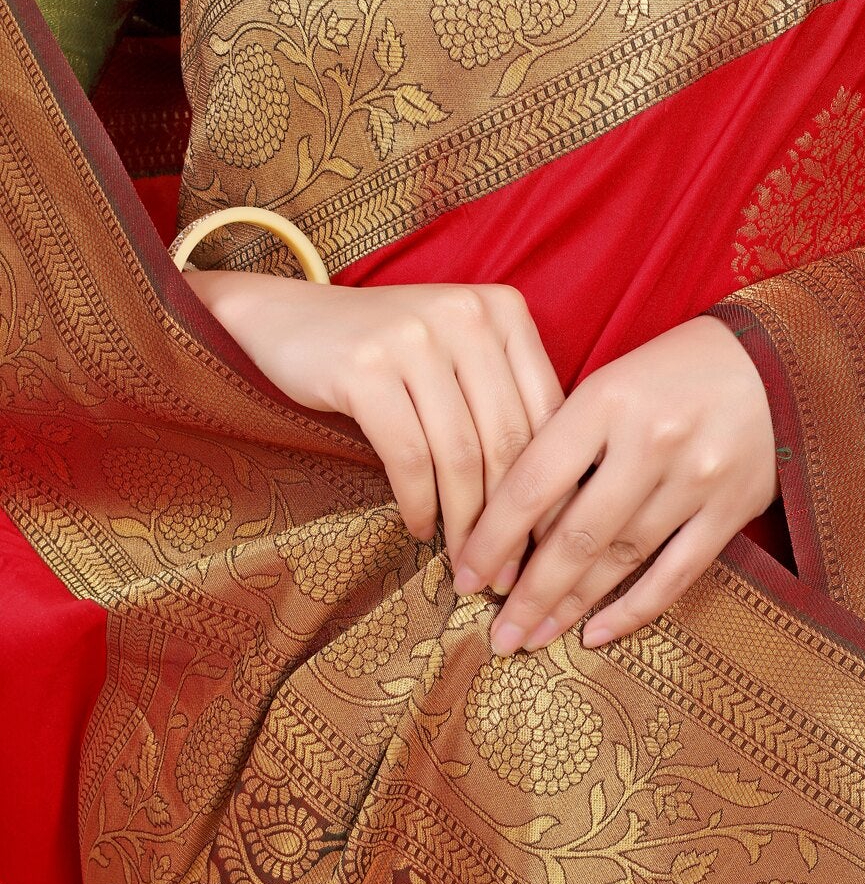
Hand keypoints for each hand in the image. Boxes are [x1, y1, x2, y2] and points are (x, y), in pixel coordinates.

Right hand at [184, 272, 563, 564]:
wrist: (288, 319)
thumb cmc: (389, 352)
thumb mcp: (460, 357)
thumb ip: (506, 402)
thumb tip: (556, 500)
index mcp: (504, 309)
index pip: (548, 412)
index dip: (556, 488)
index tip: (552, 545)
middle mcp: (467, 314)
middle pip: (508, 439)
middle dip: (512, 521)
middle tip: (509, 574)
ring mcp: (415, 336)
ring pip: (460, 454)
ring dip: (466, 524)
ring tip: (466, 564)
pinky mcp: (365, 367)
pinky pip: (408, 457)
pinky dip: (418, 504)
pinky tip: (419, 529)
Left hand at [453, 316, 779, 652]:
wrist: (775, 362)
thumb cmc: (672, 374)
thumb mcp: (609, 384)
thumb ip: (563, 442)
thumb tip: (507, 523)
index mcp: (607, 399)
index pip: (534, 481)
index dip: (494, 538)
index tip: (466, 578)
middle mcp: (651, 440)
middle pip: (576, 533)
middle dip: (530, 593)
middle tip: (498, 635)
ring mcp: (697, 477)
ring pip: (621, 558)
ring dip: (572, 606)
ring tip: (535, 636)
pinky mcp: (733, 508)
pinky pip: (676, 574)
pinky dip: (633, 609)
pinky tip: (595, 633)